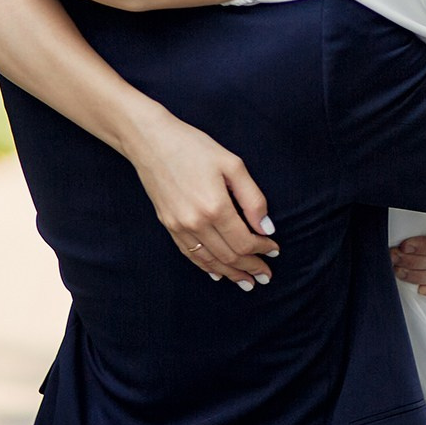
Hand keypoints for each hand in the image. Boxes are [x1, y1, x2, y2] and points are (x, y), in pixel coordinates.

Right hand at [125, 111, 279, 289]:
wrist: (151, 142)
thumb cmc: (194, 147)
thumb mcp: (232, 164)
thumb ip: (253, 198)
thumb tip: (266, 227)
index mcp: (216, 207)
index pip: (244, 241)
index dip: (262, 250)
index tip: (274, 251)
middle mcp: (196, 223)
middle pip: (229, 256)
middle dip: (251, 267)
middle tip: (266, 276)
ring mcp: (179, 227)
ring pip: (210, 261)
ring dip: (231, 273)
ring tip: (247, 282)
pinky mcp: (169, 225)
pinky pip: (191, 254)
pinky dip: (207, 267)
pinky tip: (218, 273)